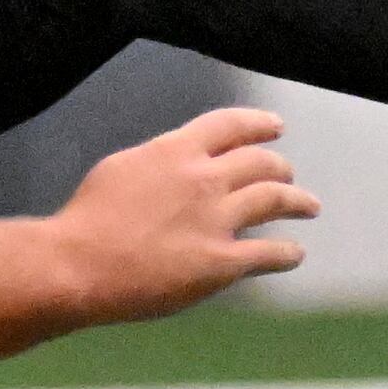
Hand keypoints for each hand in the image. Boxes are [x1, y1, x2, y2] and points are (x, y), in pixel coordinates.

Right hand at [55, 107, 318, 317]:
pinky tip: (295, 254)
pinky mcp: (220, 263)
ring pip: (274, 200)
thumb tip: (177, 163)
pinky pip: (268, 253)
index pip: (230, 125)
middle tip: (288, 173)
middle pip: (260, 163)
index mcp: (176, 151)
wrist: (78, 264)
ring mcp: (216, 220)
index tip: (275, 127)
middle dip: (280, 166)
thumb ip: (159, 163)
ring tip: (309, 206)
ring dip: (297, 201)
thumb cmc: (87, 218)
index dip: (258, 124)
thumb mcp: (122, 168)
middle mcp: (204, 179)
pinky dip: (287, 253)